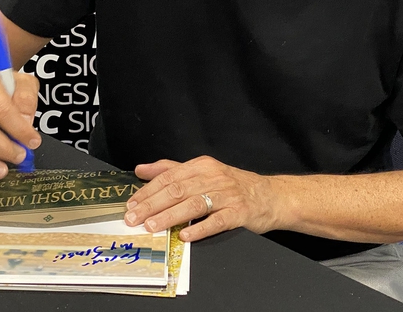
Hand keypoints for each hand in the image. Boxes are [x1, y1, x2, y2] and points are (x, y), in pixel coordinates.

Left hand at [124, 156, 278, 241]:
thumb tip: (142, 170)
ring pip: (193, 204)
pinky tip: (185, 235)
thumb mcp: (203, 171)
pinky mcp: (239, 213)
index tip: (131, 204)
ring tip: (152, 226)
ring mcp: (227, 195)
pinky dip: (200, 228)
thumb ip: (171, 169)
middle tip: (134, 218)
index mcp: (202, 166)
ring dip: (170, 216)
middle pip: (177, 190)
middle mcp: (213, 177)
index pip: (169, 177)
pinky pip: (216, 221)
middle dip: (152, 205)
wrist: (271, 196)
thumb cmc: (233, 185)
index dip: (148, 190)